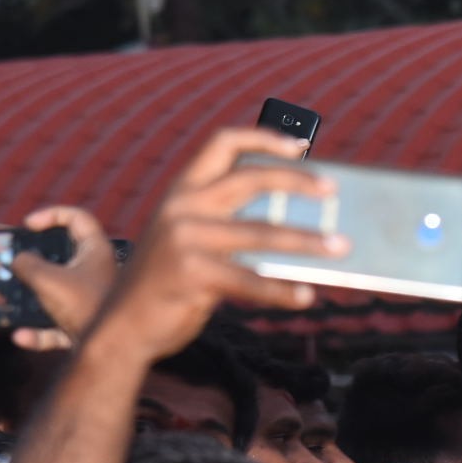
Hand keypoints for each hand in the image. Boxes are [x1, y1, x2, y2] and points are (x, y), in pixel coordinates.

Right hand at [10, 205, 117, 350]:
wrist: (114, 353)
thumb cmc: (87, 307)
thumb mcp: (50, 280)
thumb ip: (29, 264)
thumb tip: (19, 260)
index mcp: (95, 252)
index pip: (77, 218)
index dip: (52, 214)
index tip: (28, 225)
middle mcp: (94, 273)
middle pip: (58, 257)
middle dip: (29, 259)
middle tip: (5, 256)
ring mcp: (88, 301)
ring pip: (52, 293)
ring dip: (26, 297)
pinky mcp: (82, 327)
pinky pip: (54, 328)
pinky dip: (37, 334)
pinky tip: (20, 336)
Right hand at [88, 128, 345, 364]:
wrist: (121, 325)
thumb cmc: (167, 280)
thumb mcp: (187, 234)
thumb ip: (225, 218)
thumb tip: (293, 215)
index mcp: (182, 190)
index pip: (222, 142)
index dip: (263, 137)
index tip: (300, 145)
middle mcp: (182, 206)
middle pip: (250, 178)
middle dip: (298, 180)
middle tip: (333, 191)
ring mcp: (184, 239)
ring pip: (261, 232)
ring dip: (307, 240)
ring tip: (340, 247)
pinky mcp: (191, 275)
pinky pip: (249, 281)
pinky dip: (281, 290)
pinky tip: (305, 296)